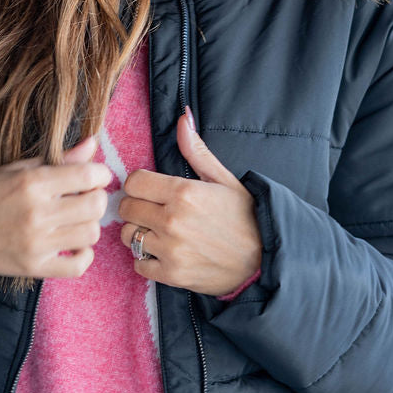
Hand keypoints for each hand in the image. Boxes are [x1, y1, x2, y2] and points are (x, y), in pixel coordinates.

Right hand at [0, 134, 111, 279]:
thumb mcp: (17, 169)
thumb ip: (59, 159)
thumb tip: (93, 143)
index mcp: (32, 183)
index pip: (88, 176)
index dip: (100, 174)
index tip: (95, 176)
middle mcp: (36, 213)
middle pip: (95, 206)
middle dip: (97, 198)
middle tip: (86, 197)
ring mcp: (36, 243)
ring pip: (91, 234)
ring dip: (89, 225)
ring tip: (75, 220)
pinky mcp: (33, 267)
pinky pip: (77, 266)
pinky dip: (83, 256)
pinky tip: (73, 245)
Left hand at [118, 109, 262, 294]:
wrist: (265, 260)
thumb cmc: (245, 217)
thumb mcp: (225, 180)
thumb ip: (197, 151)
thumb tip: (182, 117)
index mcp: (184, 192)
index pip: (133, 182)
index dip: (140, 185)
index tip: (151, 191)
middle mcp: (173, 220)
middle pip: (127, 208)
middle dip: (137, 207)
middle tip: (154, 211)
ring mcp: (171, 249)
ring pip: (128, 235)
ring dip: (139, 233)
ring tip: (158, 233)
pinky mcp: (171, 275)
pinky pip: (138, 263)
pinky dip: (146, 259)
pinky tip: (163, 253)